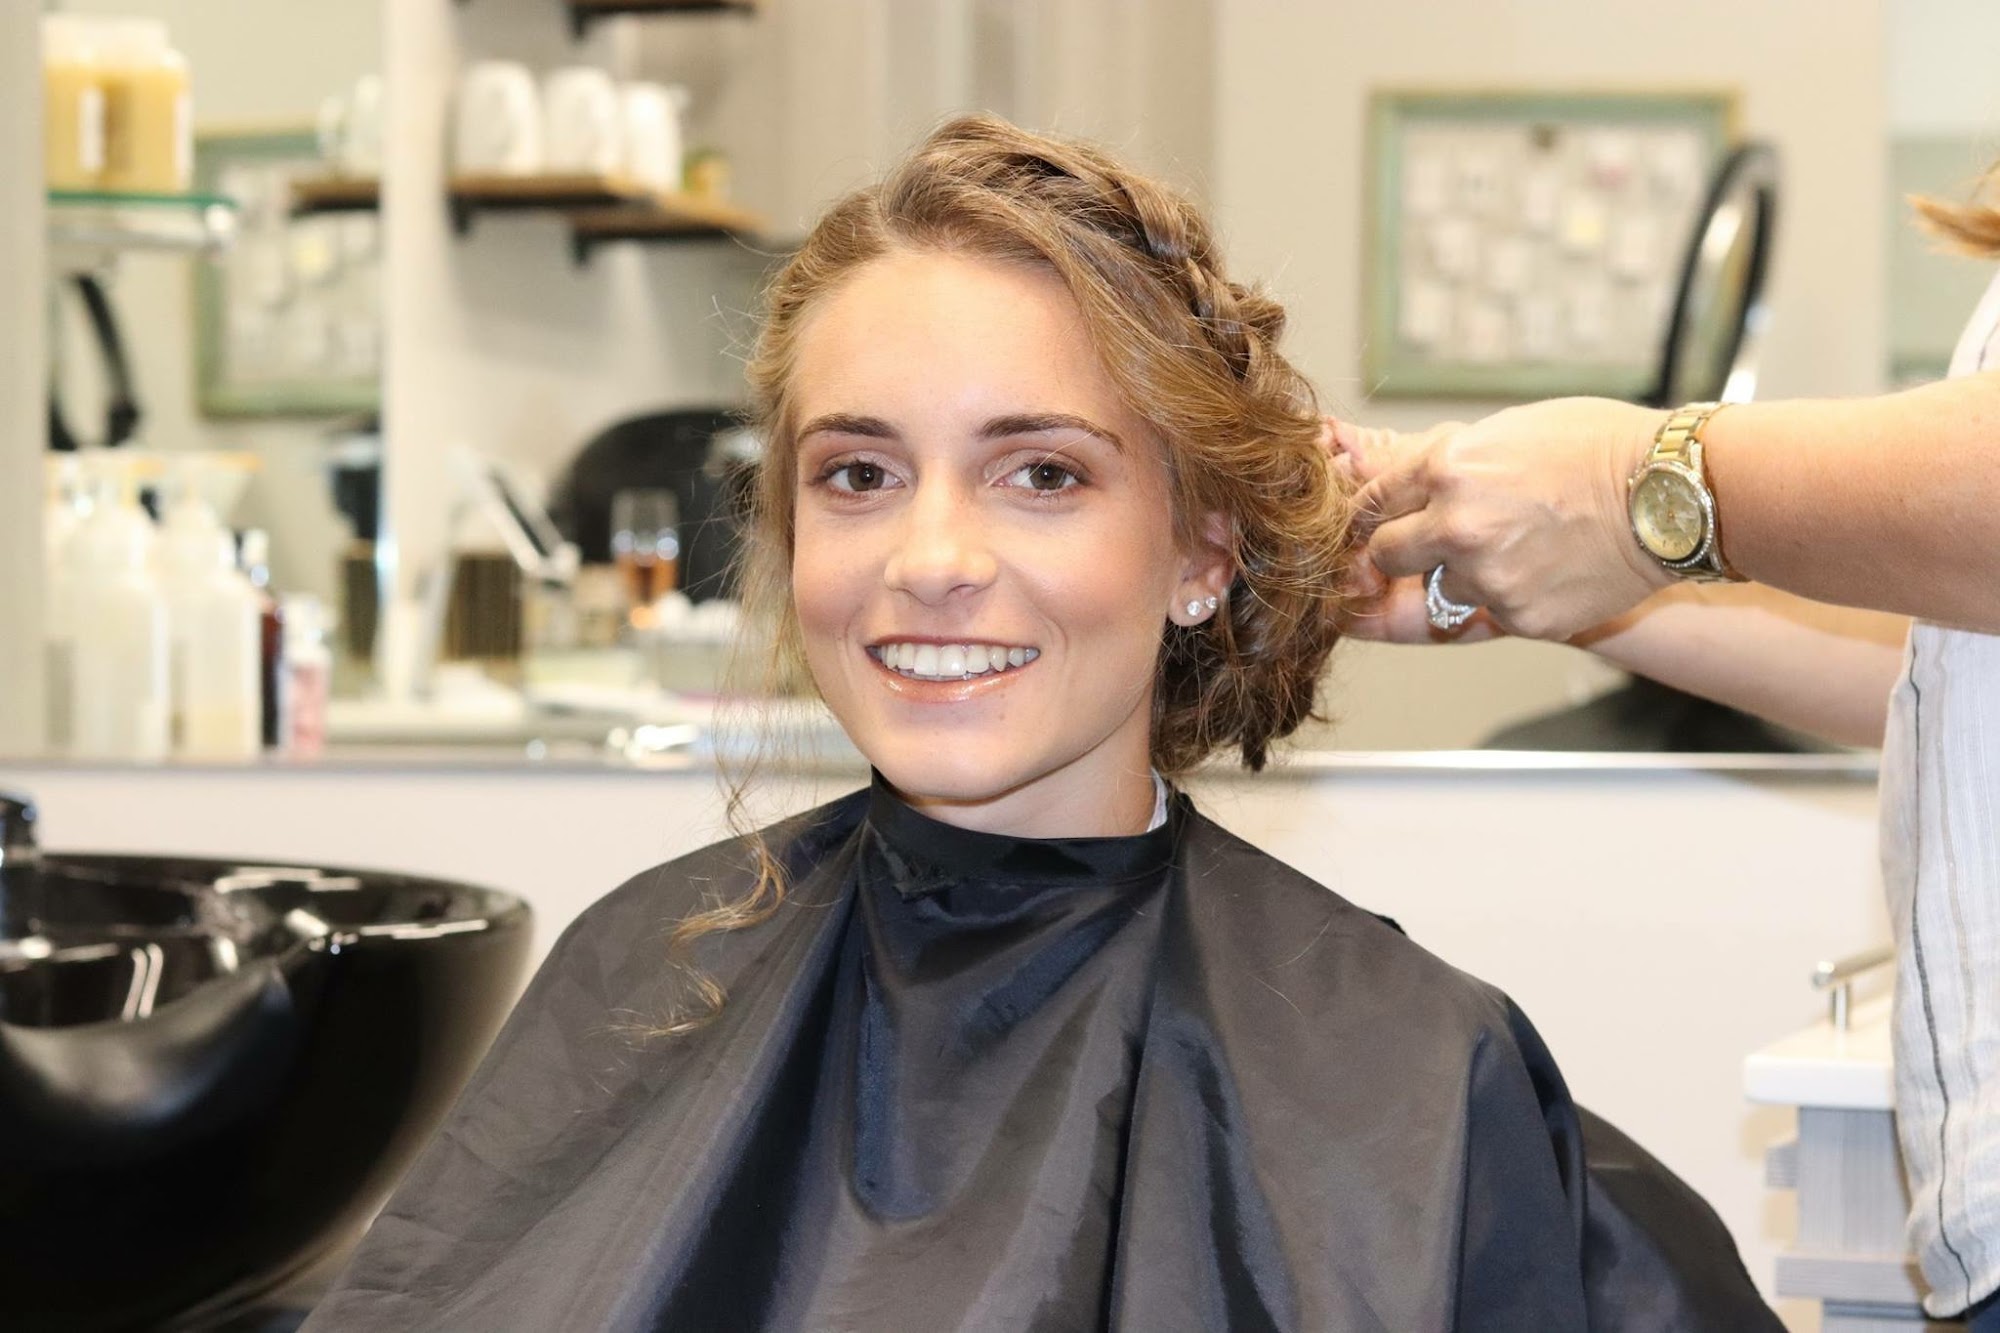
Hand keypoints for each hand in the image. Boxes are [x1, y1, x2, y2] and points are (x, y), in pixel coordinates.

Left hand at [1332, 398, 1670, 642]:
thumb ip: (1440, 459)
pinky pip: (1491, 611)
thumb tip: (1378, 469)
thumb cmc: (1599, 447)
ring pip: (1442, 586)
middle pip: (1385, 556)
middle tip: (1436, 540)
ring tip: (1521, 545)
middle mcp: (1458, 527)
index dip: (1371, 512)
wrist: (1674, 495)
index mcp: (1447, 470)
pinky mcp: (1520, 617)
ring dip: (1465, 573)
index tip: (1375, 520)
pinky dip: (1511, 596)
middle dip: (1401, 549)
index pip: (1370, 502)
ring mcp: (1488, 577)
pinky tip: (1549, 568)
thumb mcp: (1507, 430)